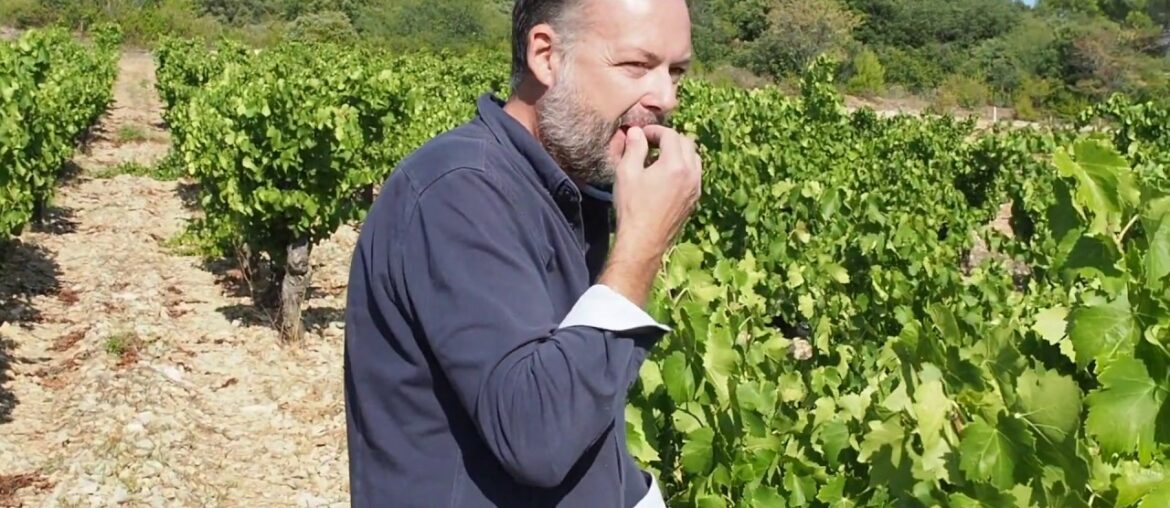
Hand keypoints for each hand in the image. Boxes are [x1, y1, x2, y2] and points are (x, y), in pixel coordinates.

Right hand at [612, 124, 701, 256]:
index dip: (655, 131)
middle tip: (650, 143)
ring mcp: (695, 188)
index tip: (641, 134)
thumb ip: (634, 148)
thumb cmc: (632, 207)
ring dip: (679, 152)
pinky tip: (666, 175)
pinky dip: (683, 167)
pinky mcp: (694, 199)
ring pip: (694, 158)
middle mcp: (691, 174)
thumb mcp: (627, 173)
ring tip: (659, 158)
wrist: (643, 241)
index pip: (670, 135)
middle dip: (669, 138)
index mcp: (675, 164)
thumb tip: (637, 132)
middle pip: (687, 143)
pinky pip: (694, 174)